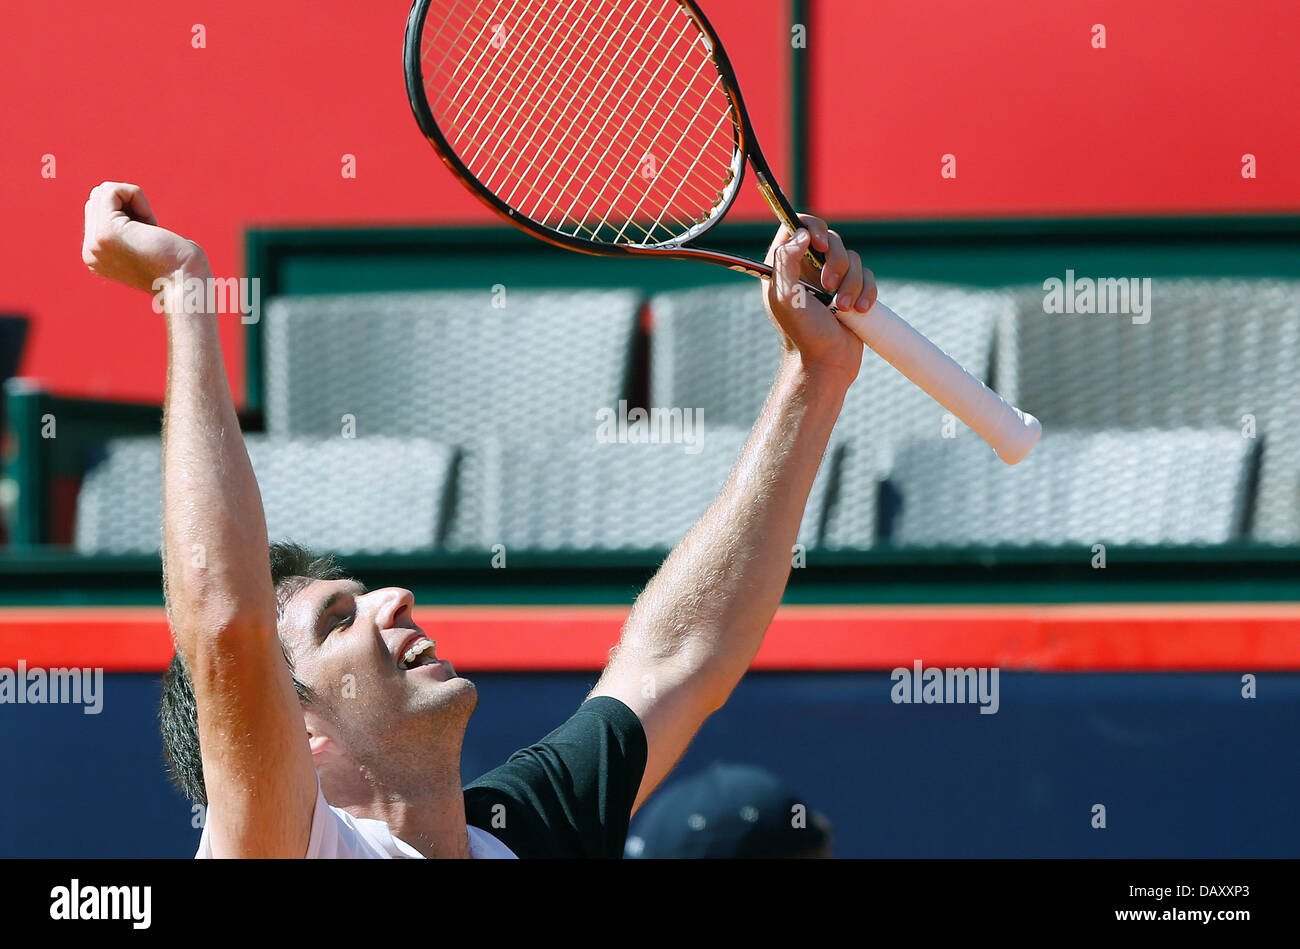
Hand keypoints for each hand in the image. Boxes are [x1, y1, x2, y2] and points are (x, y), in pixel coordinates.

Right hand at [82, 182, 208, 293]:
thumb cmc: (182, 267)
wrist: (188, 286)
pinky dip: (135, 195)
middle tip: (151, 231)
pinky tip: (151, 222)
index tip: (150, 235)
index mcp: (97, 256)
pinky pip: (111, 190)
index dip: (128, 211)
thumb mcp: (147, 245)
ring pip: (102, 192)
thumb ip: (129, 231)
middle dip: (128, 205)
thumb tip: (125, 210)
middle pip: (96, 199)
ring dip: (133, 202)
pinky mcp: (107, 232)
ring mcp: (95, 243)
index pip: (97, 212)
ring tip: (150, 229)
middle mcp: (90, 251)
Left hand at [762, 214, 873, 385]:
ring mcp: (832, 280)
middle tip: (828, 288)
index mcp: (786, 266)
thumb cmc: (801, 332)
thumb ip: (786, 260)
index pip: (797, 226)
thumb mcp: (786, 296)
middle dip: (836, 264)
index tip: (819, 244)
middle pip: (831, 240)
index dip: (812, 227)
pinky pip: (868, 277)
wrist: (826, 363)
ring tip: (842, 309)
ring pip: (853, 259)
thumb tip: (802, 233)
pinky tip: (858, 311)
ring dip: (851, 285)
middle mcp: (808, 269)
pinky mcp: (853, 291)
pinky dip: (866, 293)